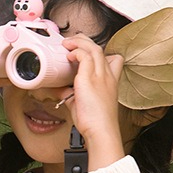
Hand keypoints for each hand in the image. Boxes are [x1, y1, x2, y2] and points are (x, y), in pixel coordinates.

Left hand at [62, 35, 125, 169]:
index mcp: (109, 82)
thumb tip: (60, 90)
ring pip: (93, 48)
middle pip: (99, 48)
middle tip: (71, 43)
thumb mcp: (81, 104)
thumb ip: (71, 94)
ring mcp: (100, 76)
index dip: (100, 52)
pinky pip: (84, 56)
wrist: (101, 131)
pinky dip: (76, 52)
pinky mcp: (90, 79)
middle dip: (84, 41)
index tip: (85, 52)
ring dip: (78, 43)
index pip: (113, 59)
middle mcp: (107, 76)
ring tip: (66, 44)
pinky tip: (68, 56)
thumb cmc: (94, 122)